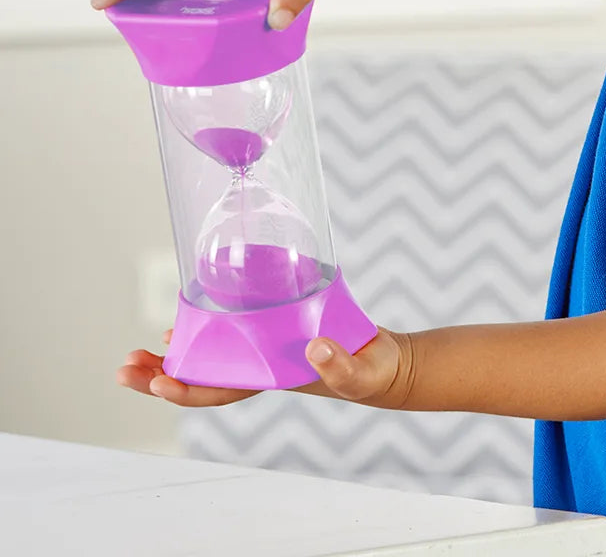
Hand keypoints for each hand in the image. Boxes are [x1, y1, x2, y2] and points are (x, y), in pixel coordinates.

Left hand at [116, 327, 415, 408]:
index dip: (187, 389)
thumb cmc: (371, 370)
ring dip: (174, 358)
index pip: (222, 390)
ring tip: (140, 352)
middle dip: (161, 377)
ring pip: (210, 356)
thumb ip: (341, 364)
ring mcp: (264, 348)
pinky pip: (231, 330)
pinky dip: (207, 325)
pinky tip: (190, 316)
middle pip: (202, 378)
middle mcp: (260, 366)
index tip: (158, 381)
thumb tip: (313, 348)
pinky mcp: (274, 327)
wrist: (380, 358)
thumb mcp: (362, 371)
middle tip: (126, 366)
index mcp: (273, 379)